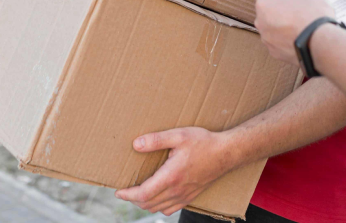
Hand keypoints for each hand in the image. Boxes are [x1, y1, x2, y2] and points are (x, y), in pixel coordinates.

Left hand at [114, 127, 234, 215]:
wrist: (226, 153)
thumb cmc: (203, 142)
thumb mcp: (178, 135)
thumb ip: (156, 140)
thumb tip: (135, 145)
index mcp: (171, 176)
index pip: (143, 194)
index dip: (128, 195)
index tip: (118, 192)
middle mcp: (177, 190)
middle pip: (148, 204)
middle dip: (133, 200)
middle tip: (124, 192)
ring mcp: (184, 195)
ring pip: (158, 208)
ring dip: (144, 204)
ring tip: (137, 194)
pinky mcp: (191, 196)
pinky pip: (171, 209)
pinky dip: (159, 207)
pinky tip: (157, 198)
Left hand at [255, 0, 334, 65]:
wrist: (320, 43)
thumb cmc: (312, 16)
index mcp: (264, 4)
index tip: (294, 0)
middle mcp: (261, 22)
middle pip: (271, 15)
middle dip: (282, 14)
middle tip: (299, 13)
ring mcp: (267, 40)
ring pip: (275, 31)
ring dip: (284, 29)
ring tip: (303, 28)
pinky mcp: (275, 54)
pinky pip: (281, 45)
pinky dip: (289, 43)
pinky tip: (302, 40)